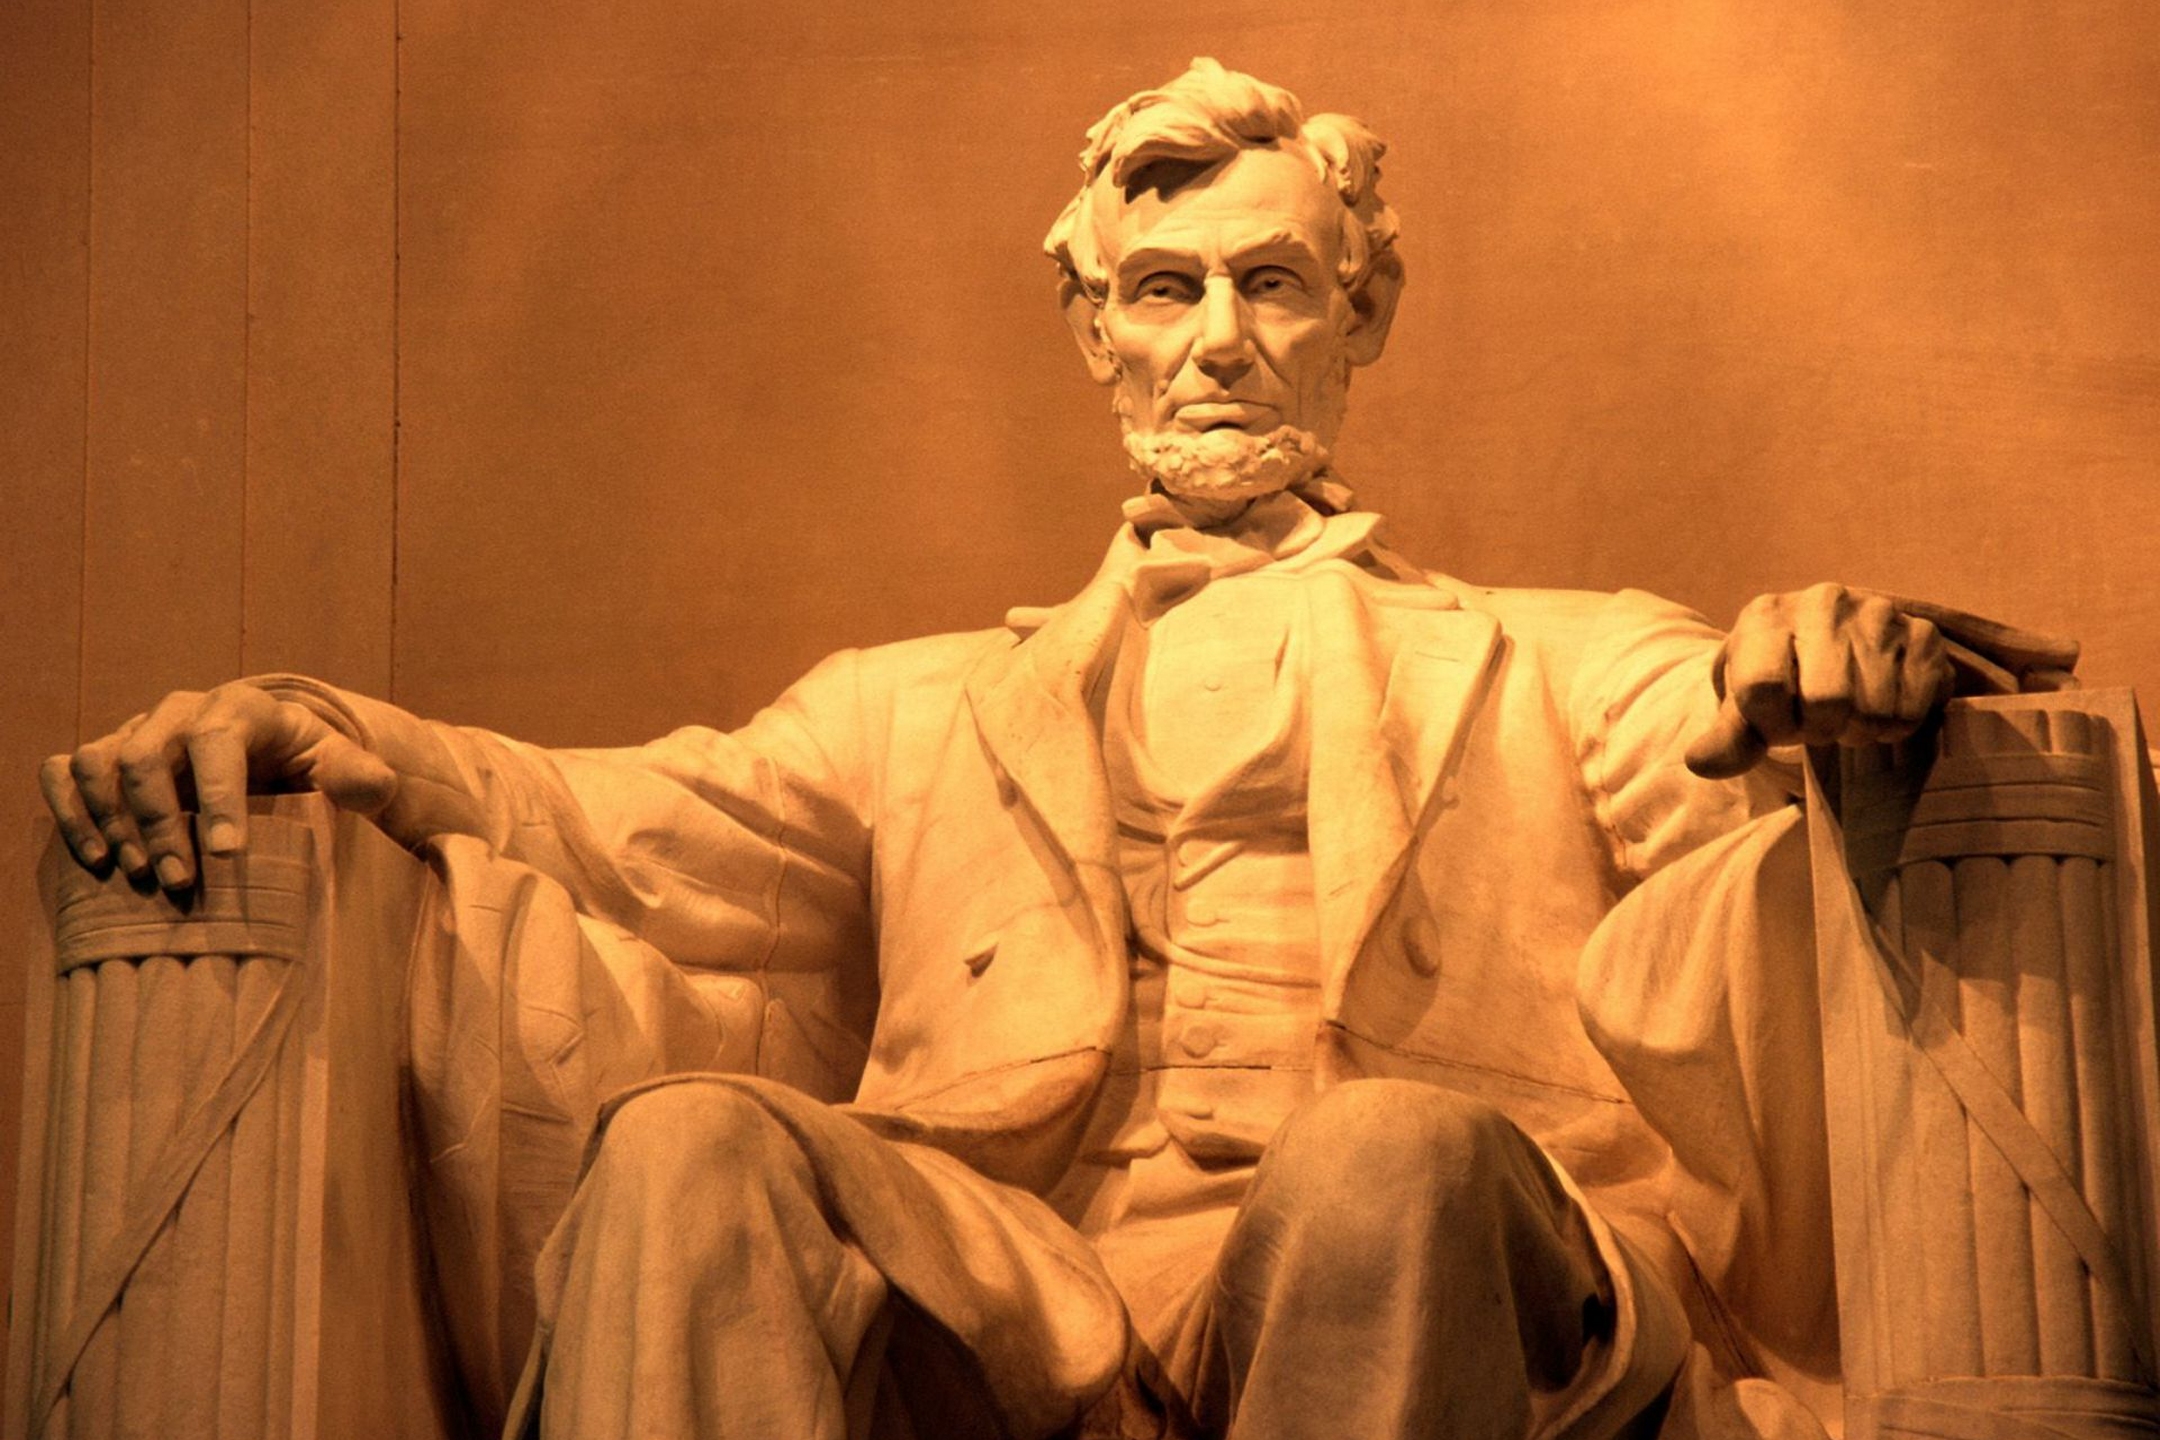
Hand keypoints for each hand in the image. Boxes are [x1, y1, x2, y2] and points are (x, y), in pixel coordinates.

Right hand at [40, 683, 397, 889]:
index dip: (217, 796)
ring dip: (111, 821)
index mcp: (242, 708)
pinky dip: (68, 809)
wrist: (271, 748)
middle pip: (146, 755)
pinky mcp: (108, 754)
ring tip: (137, 874)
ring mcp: (138, 730)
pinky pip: (65, 770)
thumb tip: (375, 785)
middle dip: (158, 822)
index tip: (224, 853)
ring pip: (100, 762)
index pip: (218, 741)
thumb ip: (359, 774)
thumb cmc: (307, 760)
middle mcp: (181, 711)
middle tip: (179, 882)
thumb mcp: (341, 763)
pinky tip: (95, 858)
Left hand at [1685, 583, 1951, 779]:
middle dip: (1819, 729)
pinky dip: (1897, 723)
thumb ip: (1726, 738)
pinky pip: (1915, 707)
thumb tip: (1700, 762)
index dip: (1771, 725)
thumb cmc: (1776, 680)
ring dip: (1860, 729)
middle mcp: (1823, 602)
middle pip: (1828, 701)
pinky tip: (1881, 702)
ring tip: (1848, 711)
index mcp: (1765, 615)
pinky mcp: (1923, 634)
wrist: (1824, 649)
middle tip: (1818, 721)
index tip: (1776, 724)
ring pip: (1875, 710)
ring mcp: (1877, 613)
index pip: (1764, 689)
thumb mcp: (1742, 706)